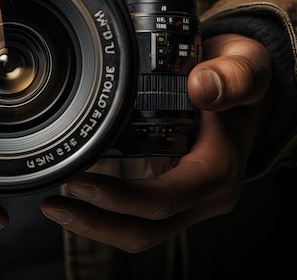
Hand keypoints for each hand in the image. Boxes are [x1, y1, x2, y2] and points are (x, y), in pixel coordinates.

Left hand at [40, 33, 271, 251]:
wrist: (242, 90)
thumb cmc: (238, 76)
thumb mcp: (245, 64)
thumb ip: (233, 74)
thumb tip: (202, 87)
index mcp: (220, 169)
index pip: (166, 199)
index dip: (120, 198)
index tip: (78, 183)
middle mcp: (207, 195)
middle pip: (147, 230)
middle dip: (96, 224)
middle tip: (51, 204)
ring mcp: (190, 201)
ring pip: (141, 232)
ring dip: (96, 226)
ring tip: (53, 207)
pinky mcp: (175, 197)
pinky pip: (139, 218)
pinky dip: (106, 214)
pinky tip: (77, 199)